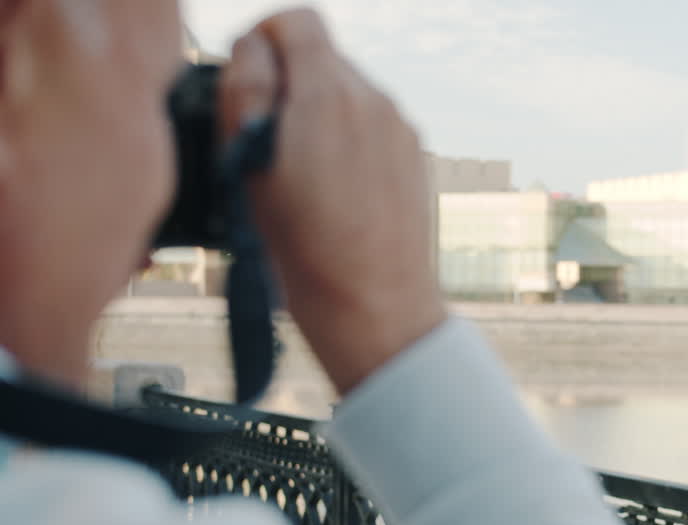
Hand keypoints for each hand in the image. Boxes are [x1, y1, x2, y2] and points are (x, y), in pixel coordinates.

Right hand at [217, 9, 446, 394]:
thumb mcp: (248, 166)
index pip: (297, 20)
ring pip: (347, 92)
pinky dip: (346, 138)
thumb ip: (245, 90)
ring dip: (316, 112)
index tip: (244, 75)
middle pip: (323, 56)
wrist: (374, 305)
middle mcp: (374, 100)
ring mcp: (400, 128)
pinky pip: (371, 124)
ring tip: (296, 172)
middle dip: (288, 81)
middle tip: (262, 138)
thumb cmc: (304, 246)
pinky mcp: (414, 155)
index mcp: (330, 94)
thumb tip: (251, 47)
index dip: (262, 39)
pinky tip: (332, 188)